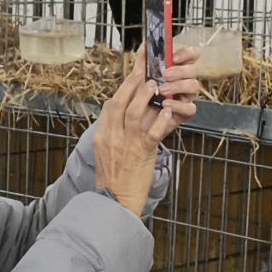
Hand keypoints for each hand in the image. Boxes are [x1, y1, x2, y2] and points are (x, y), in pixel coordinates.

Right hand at [94, 55, 197, 214]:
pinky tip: (169, 112)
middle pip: (120, 103)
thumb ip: (110, 130)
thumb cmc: (114, 179)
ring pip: (133, 113)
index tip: (133, 74)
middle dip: (131, 83)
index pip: (110, 105)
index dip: (122, 87)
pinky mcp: (142, 154)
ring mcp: (126, 145)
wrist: (114, 202)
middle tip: (143, 68)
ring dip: (145, 96)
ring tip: (154, 84)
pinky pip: (151, 133)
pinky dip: (161, 121)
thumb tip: (111, 106)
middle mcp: (112, 137)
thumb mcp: (104, 152)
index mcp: (103, 135)